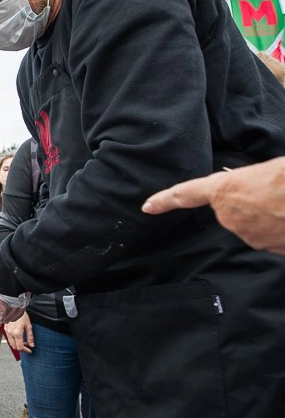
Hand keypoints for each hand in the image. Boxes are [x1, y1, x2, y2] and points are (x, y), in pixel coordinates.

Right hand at [4, 313, 33, 353]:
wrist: (13, 307)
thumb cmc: (21, 315)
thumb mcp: (28, 326)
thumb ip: (30, 336)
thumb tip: (32, 345)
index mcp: (17, 333)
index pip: (20, 347)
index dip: (26, 351)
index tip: (30, 350)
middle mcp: (11, 334)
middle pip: (15, 347)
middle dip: (21, 349)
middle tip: (27, 347)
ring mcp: (7, 332)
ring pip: (11, 343)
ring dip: (17, 345)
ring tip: (23, 342)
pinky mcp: (5, 329)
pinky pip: (9, 338)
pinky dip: (14, 341)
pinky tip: (18, 337)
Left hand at [143, 157, 284, 254]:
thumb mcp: (269, 169)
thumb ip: (251, 181)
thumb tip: (256, 189)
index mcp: (224, 189)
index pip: (185, 194)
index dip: (164, 200)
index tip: (147, 206)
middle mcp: (229, 216)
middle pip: (232, 209)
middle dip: (250, 202)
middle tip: (274, 191)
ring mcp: (247, 235)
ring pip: (252, 224)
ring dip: (268, 216)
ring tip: (284, 202)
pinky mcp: (265, 248)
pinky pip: (268, 237)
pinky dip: (278, 229)